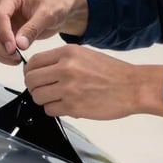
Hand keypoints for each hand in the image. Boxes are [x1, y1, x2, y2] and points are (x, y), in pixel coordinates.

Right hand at [0, 0, 88, 64]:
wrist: (58, 10)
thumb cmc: (55, 6)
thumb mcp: (48, 15)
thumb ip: (33, 28)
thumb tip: (19, 45)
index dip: (3, 34)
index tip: (13, 49)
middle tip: (16, 58)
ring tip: (17, 60)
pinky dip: (0, 54)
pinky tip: (14, 59)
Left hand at [24, 45, 162, 120]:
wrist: (133, 86)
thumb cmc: (113, 72)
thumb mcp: (86, 55)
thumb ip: (63, 61)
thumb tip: (43, 72)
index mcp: (68, 52)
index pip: (34, 62)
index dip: (30, 72)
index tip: (34, 77)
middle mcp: (65, 68)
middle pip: (31, 80)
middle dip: (34, 87)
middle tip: (43, 91)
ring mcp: (68, 88)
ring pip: (38, 97)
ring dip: (44, 100)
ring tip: (57, 99)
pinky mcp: (73, 106)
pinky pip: (50, 110)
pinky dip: (54, 110)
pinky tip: (66, 106)